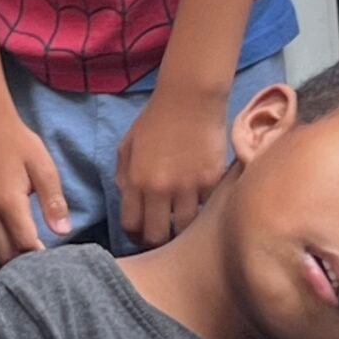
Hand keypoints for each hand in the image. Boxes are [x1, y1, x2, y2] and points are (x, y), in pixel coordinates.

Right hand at [0, 111, 69, 267]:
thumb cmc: (17, 143)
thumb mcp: (43, 167)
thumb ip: (54, 202)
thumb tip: (63, 231)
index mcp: (8, 202)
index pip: (25, 245)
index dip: (41, 256)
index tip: (55, 257)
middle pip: (5, 256)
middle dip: (25, 263)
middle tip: (42, 260)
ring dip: (7, 262)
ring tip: (25, 256)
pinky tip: (4, 251)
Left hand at [117, 87, 230, 247]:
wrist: (189, 99)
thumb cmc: (155, 120)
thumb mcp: (127, 146)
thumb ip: (124, 177)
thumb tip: (128, 202)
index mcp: (137, 180)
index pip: (132, 226)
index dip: (134, 235)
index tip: (140, 233)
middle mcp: (162, 189)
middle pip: (158, 236)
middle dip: (158, 240)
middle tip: (162, 234)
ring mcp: (190, 187)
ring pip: (186, 228)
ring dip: (182, 228)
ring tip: (182, 222)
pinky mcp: (213, 181)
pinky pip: (207, 208)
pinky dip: (204, 208)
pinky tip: (201, 201)